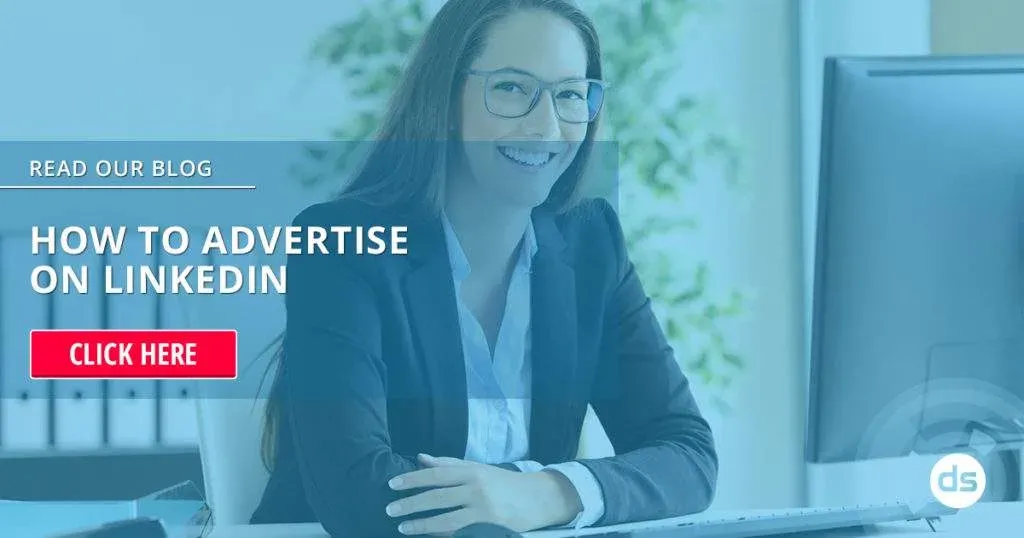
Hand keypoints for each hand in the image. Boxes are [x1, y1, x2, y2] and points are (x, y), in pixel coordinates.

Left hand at [385, 454, 581, 535]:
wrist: (537, 496)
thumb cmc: (504, 482)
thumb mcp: (478, 469)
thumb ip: (449, 465)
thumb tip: (421, 458)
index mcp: (470, 468)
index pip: (436, 472)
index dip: (413, 478)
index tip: (392, 484)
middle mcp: (474, 482)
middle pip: (437, 492)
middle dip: (411, 501)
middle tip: (390, 508)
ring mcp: (482, 502)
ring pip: (445, 513)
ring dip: (421, 521)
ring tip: (402, 526)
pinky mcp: (488, 518)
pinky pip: (458, 526)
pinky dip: (441, 530)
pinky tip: (428, 534)